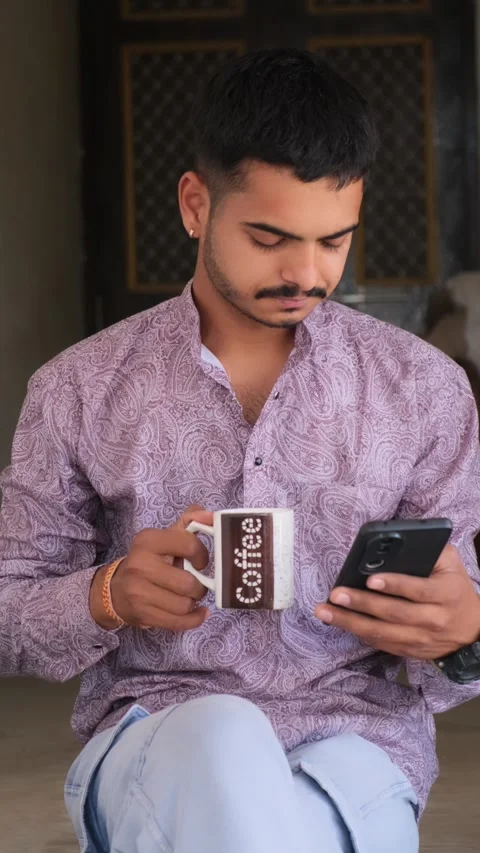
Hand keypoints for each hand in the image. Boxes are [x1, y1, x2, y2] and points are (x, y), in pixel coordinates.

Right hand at [90, 506, 211, 631]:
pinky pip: (178, 622)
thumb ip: (190, 521)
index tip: (201, 562)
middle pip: (188, 583)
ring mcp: (138, 591)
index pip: (189, 545)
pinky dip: (194, 619)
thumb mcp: (165, 537)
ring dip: (194, 603)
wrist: (116, 590)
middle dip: (200, 586)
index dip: (202, 555)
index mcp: (148, 540)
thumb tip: (212, 515)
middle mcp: (140, 565)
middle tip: (196, 584)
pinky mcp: (141, 614)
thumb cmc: (149, 561)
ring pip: (185, 605)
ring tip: (190, 597)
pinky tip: (197, 613)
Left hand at [315, 545, 479, 659]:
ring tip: (325, 611)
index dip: (394, 585)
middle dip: (362, 604)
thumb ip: (429, 552)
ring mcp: (422, 640)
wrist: (471, 628)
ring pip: (383, 633)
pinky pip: (382, 644)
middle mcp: (435, 620)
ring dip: (350, 622)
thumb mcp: (450, 564)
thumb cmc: (453, 587)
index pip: (418, 590)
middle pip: (394, 613)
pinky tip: (340, 623)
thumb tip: (396, 544)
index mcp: (446, 594)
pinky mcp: (410, 651)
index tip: (370, 580)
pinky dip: (359, 634)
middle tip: (336, 594)